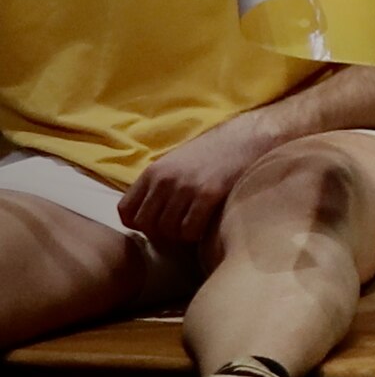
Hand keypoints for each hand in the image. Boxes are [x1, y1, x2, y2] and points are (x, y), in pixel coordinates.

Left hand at [121, 108, 281, 248]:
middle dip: (159, 234)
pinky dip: (194, 235)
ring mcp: (185, 187)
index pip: (126, 211)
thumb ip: (159, 185)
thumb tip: (148, 213)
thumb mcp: (176, 164)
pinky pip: (189, 228)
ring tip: (191, 231)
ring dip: (178, 236)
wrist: (246, 139)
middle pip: (145, 224)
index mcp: (152, 173)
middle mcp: (164, 180)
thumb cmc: (213, 154)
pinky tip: (203, 229)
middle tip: (175, 232)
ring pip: (167, 229)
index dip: (137, 225)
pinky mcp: (208, 194)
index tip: (154, 226)